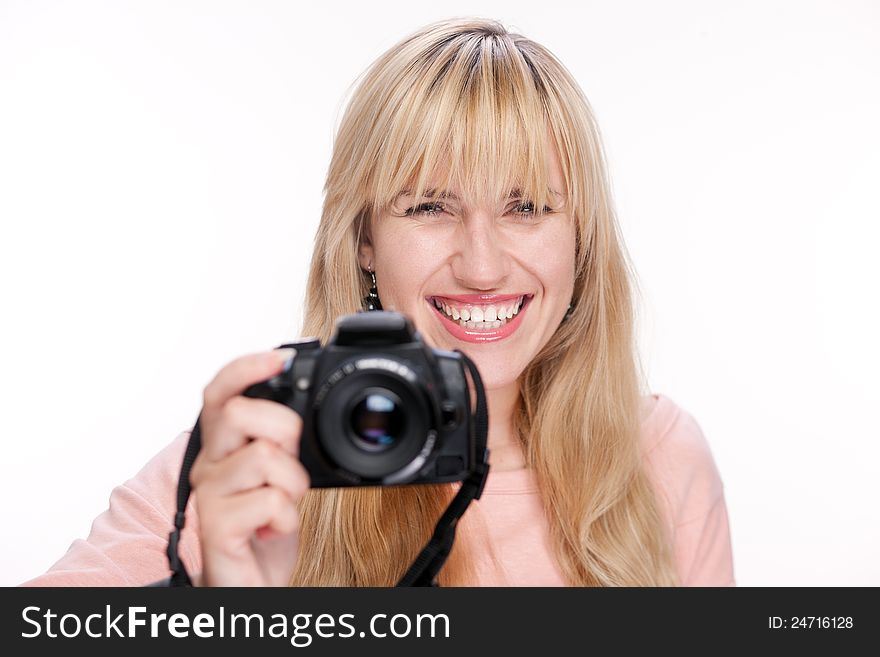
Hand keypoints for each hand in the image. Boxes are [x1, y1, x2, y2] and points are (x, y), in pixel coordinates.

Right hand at [190, 349, 309, 585]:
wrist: (251, 585)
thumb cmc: (267, 525)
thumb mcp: (281, 472)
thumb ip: (281, 440)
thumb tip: (300, 408)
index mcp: (223, 446)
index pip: (218, 392)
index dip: (244, 369)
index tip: (279, 358)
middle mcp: (208, 464)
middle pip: (238, 413)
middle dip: (284, 429)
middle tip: (291, 461)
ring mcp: (209, 496)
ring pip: (263, 456)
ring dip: (293, 482)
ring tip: (285, 504)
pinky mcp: (217, 527)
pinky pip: (269, 501)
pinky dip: (288, 517)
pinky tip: (275, 529)